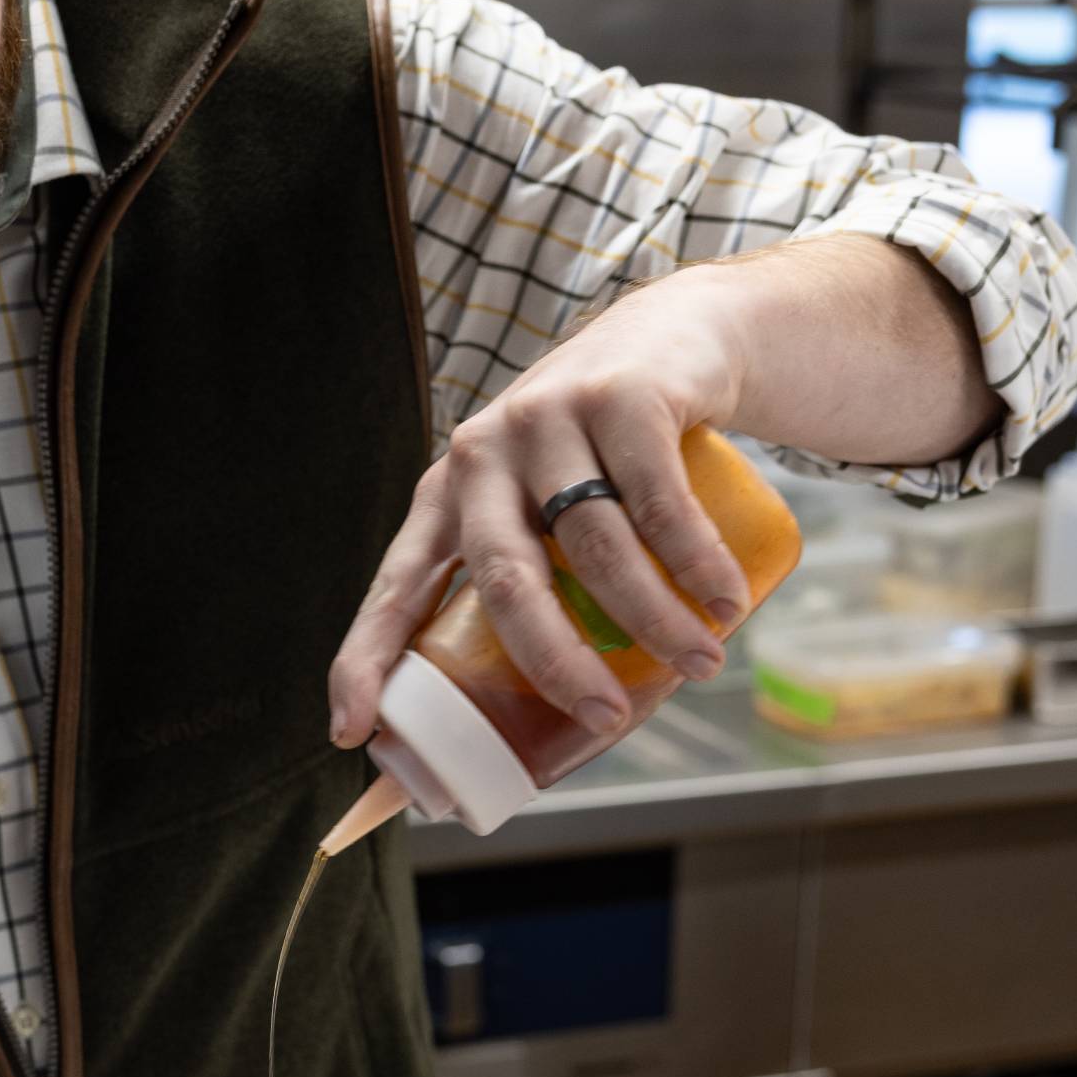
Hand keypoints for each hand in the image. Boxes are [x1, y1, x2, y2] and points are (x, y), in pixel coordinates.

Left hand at [330, 268, 755, 748]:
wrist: (675, 338)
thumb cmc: (604, 461)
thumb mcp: (546, 511)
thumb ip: (546, 590)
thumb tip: (565, 738)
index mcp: (447, 500)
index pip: (396, 586)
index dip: (366, 659)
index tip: (350, 732)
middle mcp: (483, 456)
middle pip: (507, 577)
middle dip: (555, 661)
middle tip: (605, 719)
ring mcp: (547, 418)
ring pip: (596, 543)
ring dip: (655, 618)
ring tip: (702, 664)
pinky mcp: (620, 394)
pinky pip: (659, 499)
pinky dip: (696, 560)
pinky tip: (726, 601)